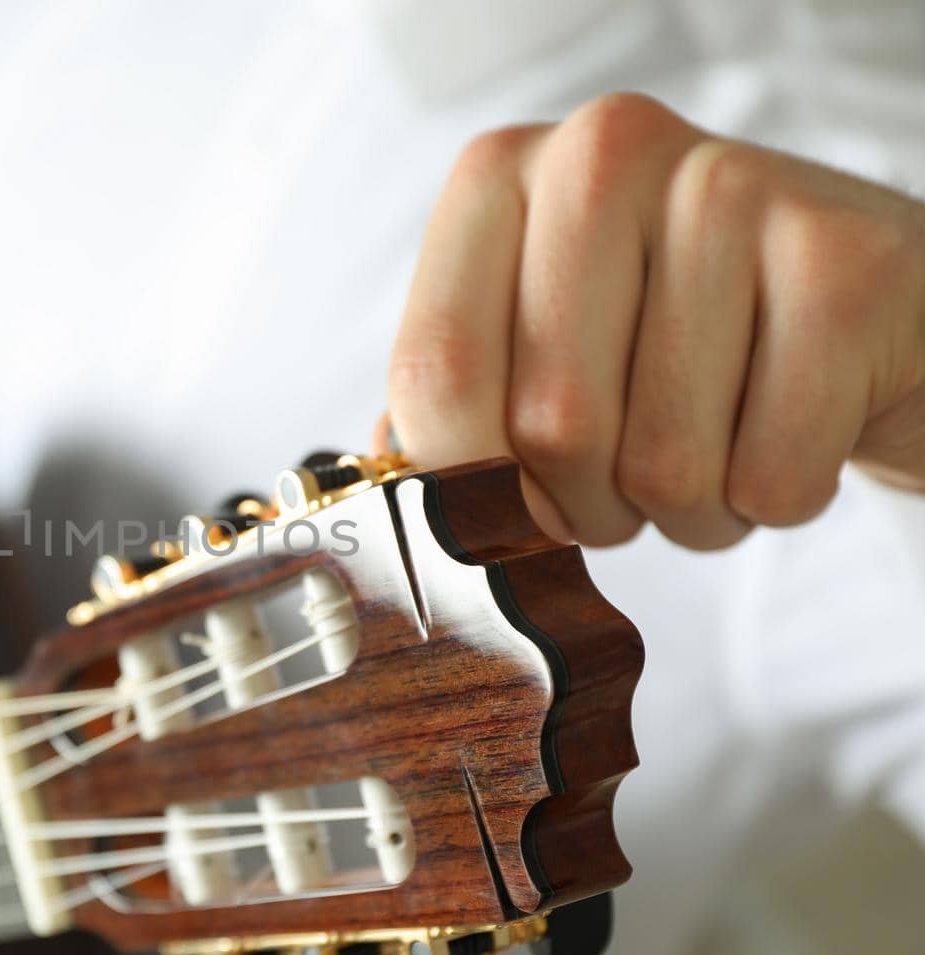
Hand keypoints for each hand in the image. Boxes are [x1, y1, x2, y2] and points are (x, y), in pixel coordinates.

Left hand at [386, 93, 924, 548]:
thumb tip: (391, 481)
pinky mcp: (848, 263)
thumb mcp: (532, 350)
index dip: (466, 487)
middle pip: (551, 427)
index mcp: (498, 176)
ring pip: (664, 466)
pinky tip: (783, 428)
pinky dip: (770, 501)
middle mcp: (605, 154)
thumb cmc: (664, 342)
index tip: (499, 513)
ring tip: (713, 445)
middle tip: (621, 483)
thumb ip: (448, 410)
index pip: (439, 374)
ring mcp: (733, 190)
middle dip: (585, 508)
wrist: (851, 310)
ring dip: (684, 511)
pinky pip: (769, 476)